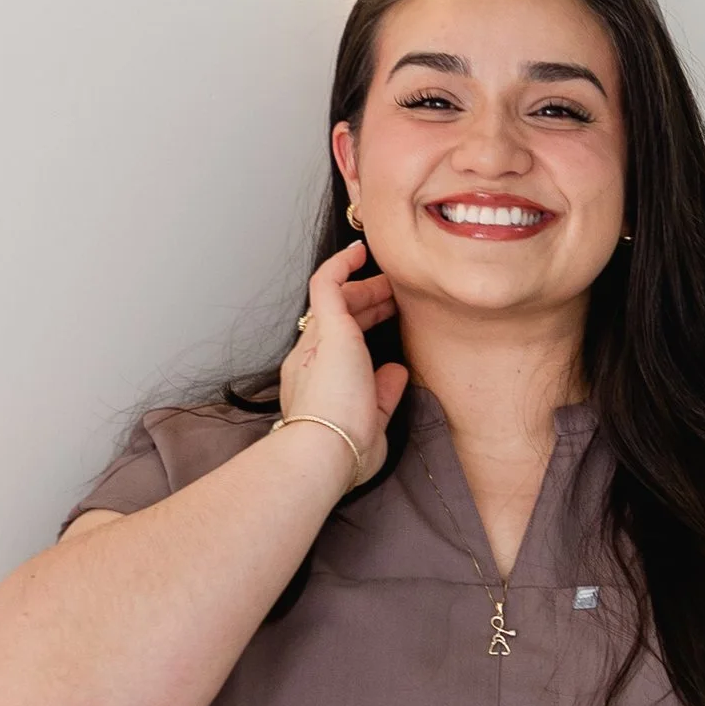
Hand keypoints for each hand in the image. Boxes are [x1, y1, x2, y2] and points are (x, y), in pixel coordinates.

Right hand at [277, 239, 407, 485]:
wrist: (321, 452)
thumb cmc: (344, 450)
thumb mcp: (373, 421)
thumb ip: (383, 395)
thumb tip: (395, 371)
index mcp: (316, 384)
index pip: (337, 346)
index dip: (362, 327)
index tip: (386, 319)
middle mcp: (309, 359)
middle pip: (336, 319)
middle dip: (366, 304)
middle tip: (393, 296)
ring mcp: (315, 342)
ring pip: (334, 301)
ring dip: (362, 286)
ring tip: (388, 279)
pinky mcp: (326, 329)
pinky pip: (326, 284)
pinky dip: (341, 265)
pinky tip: (360, 253)